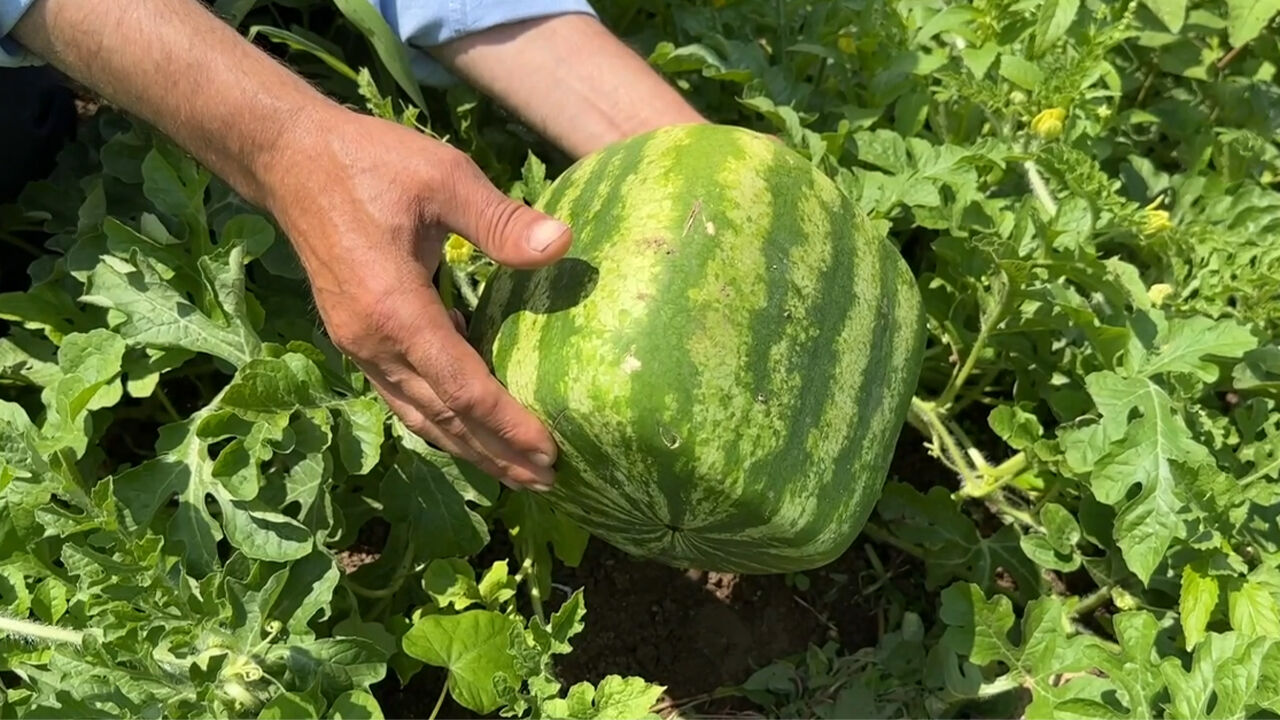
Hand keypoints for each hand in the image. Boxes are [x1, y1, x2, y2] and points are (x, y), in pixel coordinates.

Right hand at [268, 109, 570, 490]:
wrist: (290, 160)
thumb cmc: (369, 162)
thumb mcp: (443, 177)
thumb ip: (499, 219)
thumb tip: (560, 245)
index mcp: (396, 311)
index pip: (463, 389)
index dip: (509, 426)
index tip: (551, 453)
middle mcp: (374, 343)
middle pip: (443, 419)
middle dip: (496, 455)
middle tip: (547, 482)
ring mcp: (360, 345)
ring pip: (420, 416)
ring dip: (469, 448)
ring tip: (516, 472)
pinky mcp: (357, 339)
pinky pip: (404, 395)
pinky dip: (441, 420)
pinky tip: (472, 425)